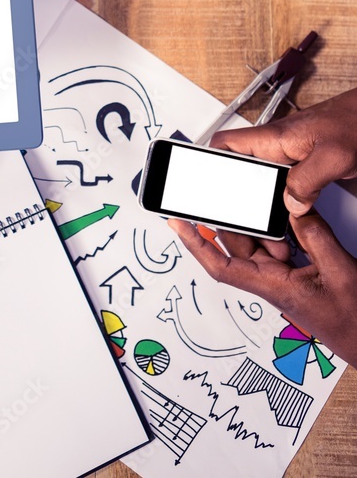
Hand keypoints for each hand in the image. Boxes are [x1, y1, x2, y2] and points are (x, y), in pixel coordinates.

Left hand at [169, 212, 356, 367]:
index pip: (221, 265)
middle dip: (232, 220)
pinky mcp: (298, 277)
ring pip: (260, 244)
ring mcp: (285, 280)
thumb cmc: (356, 322)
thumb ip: (314, 236)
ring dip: (262, 224)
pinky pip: (280, 248)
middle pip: (239, 246)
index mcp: (273, 287)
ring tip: (262, 200)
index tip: (177, 223)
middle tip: (224, 193)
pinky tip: (290, 217)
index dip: (196, 244)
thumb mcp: (337, 271)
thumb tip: (294, 209)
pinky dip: (281, 231)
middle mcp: (273, 283)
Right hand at [210, 88, 356, 215]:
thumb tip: (289, 204)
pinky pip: (284, 183)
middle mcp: (277, 144)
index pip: (225, 144)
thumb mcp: (332, 156)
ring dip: (262, 199)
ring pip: (263, 178)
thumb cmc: (355, 122)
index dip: (208, 161)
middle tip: (234, 212)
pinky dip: (282, 200)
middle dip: (235, 190)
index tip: (201, 180)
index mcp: (273, 137)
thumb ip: (306, 180)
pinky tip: (289, 212)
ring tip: (262, 221)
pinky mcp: (305, 162)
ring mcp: (290, 153)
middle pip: (240, 166)